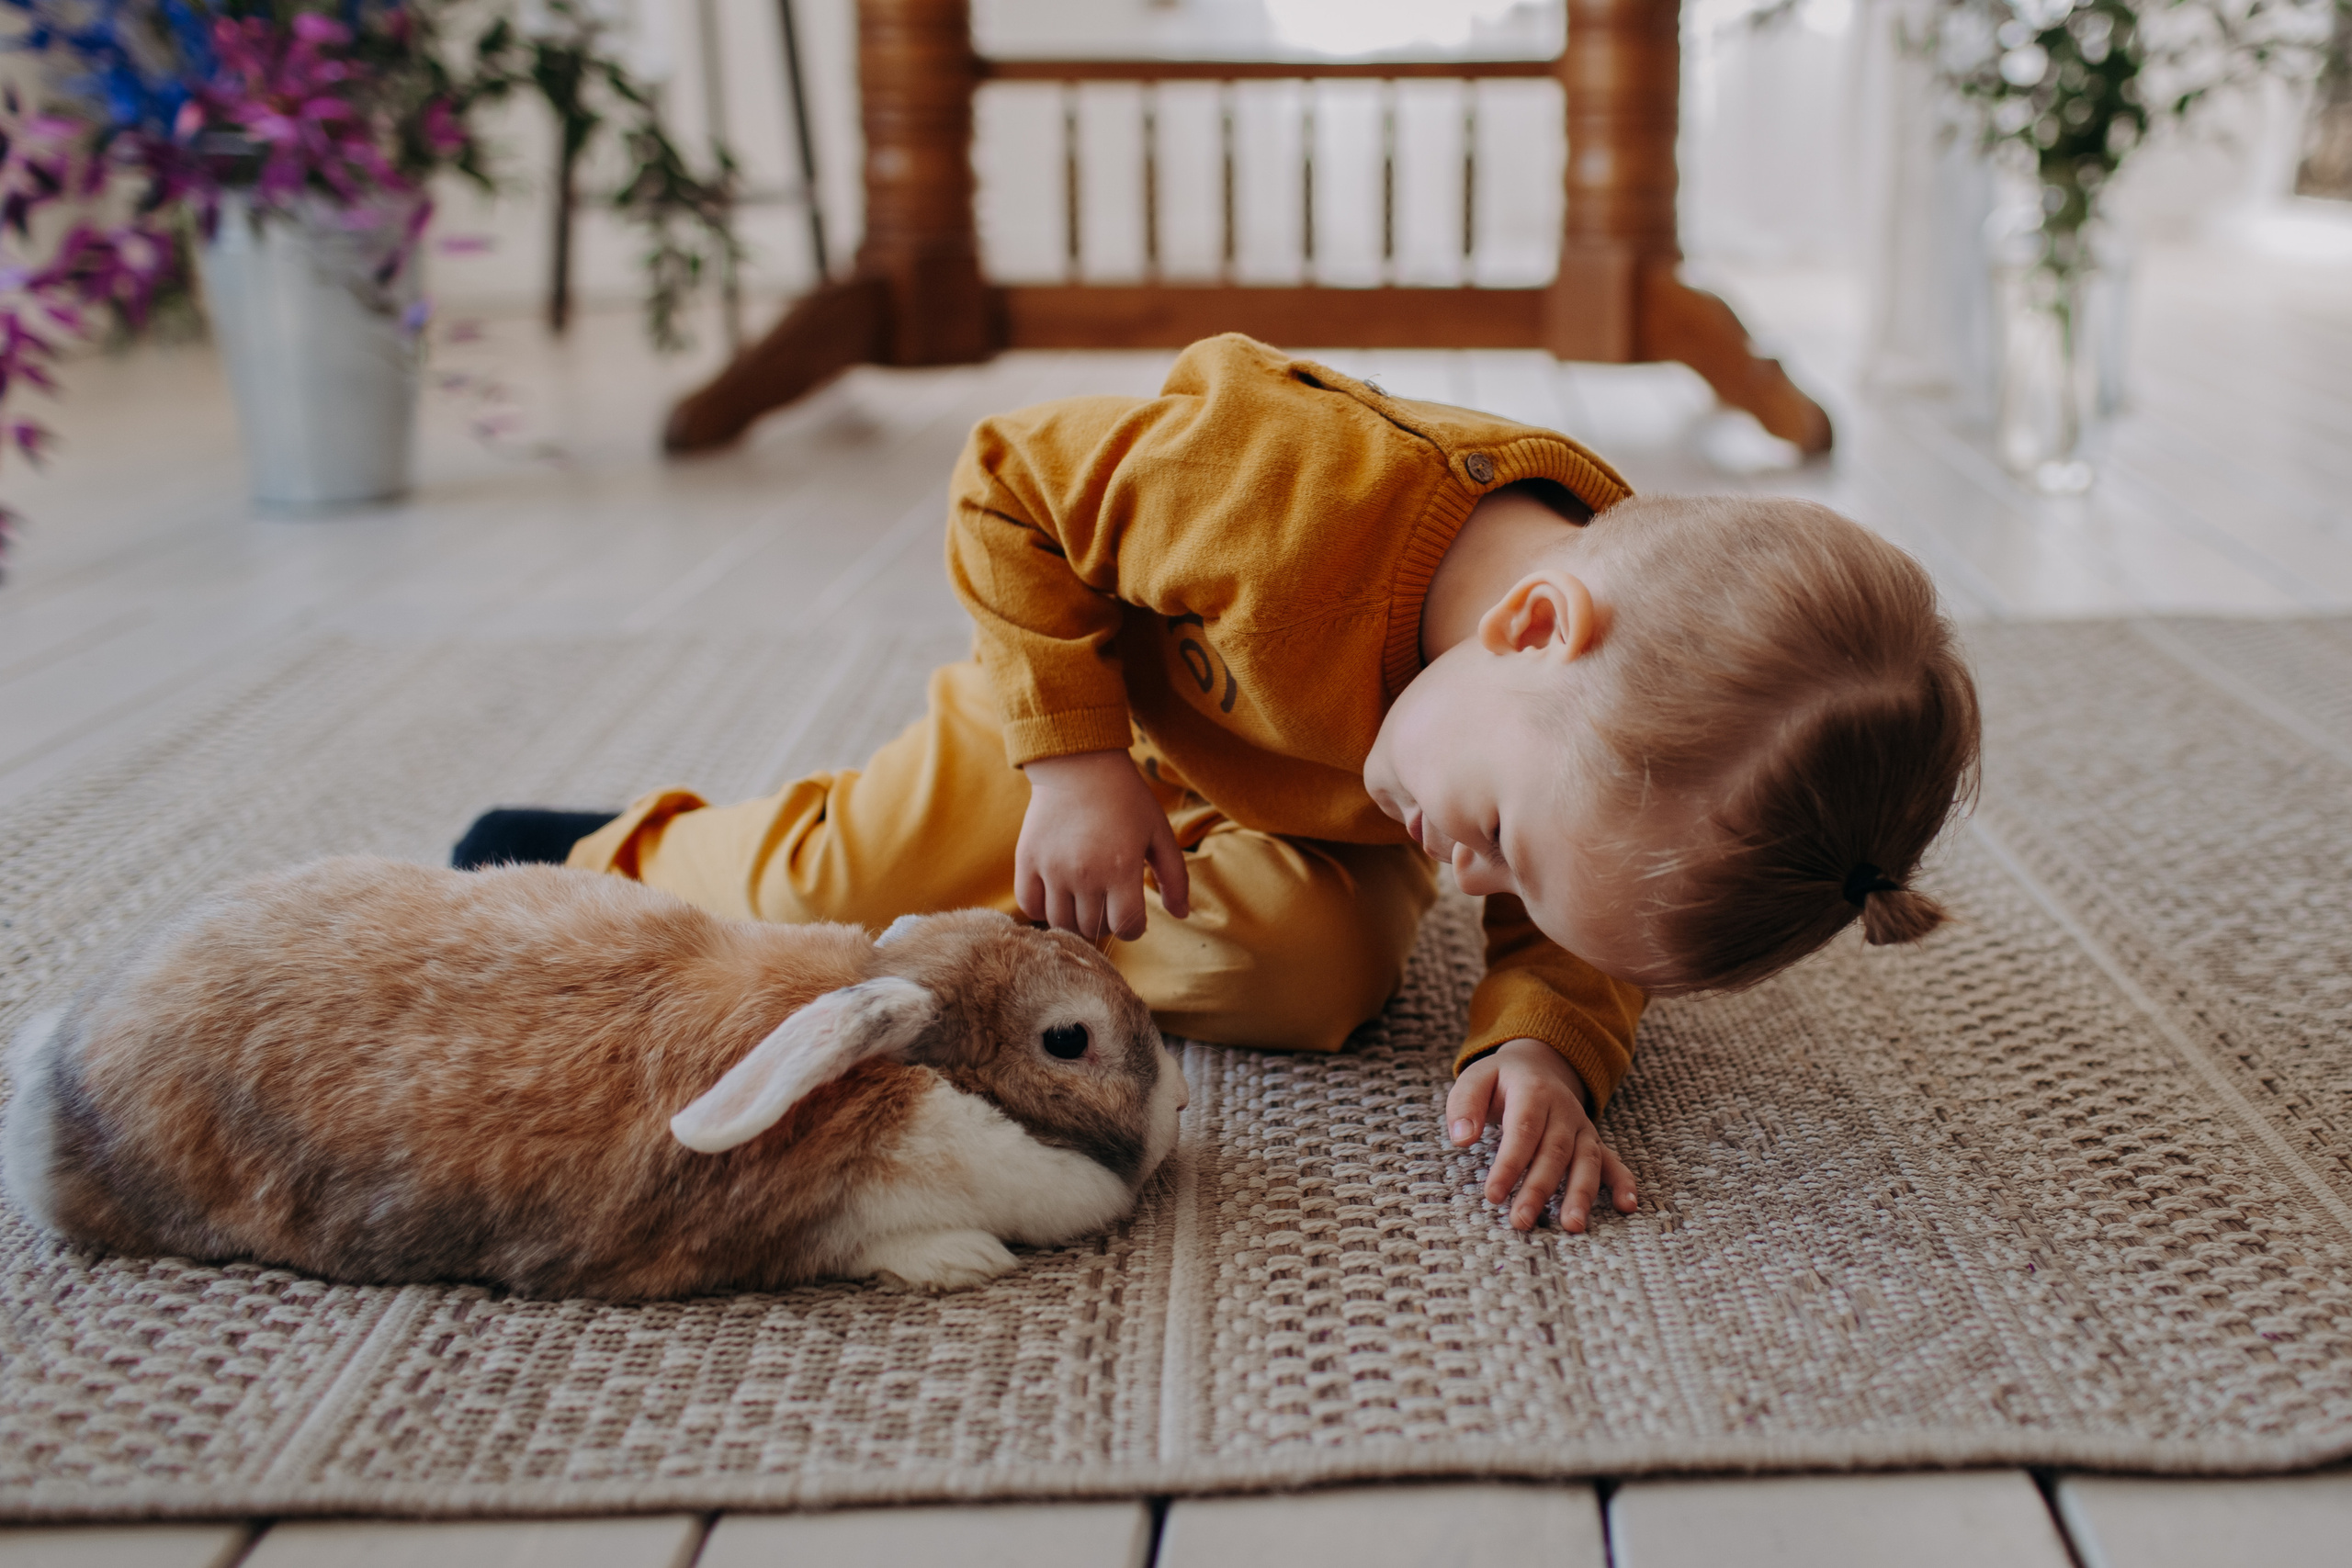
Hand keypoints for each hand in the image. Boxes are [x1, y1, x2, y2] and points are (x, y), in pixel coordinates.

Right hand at [1017, 750, 1191, 940]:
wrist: (1080, 765)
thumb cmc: (1126, 799)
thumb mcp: (1159, 833)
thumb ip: (1174, 877)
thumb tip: (1181, 915)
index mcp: (1122, 868)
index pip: (1127, 927)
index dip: (1134, 928)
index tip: (1133, 916)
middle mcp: (1085, 873)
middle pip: (1093, 928)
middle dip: (1106, 922)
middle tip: (1109, 902)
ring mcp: (1052, 868)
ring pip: (1062, 923)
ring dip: (1076, 920)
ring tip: (1085, 900)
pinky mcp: (1027, 860)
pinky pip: (1030, 906)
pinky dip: (1043, 909)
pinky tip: (1058, 895)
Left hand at [1447, 1038, 1637, 1231]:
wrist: (1538, 1064)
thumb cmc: (1500, 1081)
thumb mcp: (1475, 1080)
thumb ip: (1465, 1106)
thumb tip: (1462, 1139)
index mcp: (1533, 1091)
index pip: (1523, 1131)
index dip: (1509, 1165)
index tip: (1493, 1195)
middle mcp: (1563, 1110)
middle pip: (1554, 1152)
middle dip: (1539, 1189)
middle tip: (1521, 1221)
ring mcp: (1581, 1127)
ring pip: (1586, 1161)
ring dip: (1580, 1194)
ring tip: (1572, 1226)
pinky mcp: (1593, 1141)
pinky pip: (1612, 1161)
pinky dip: (1622, 1182)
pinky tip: (1626, 1206)